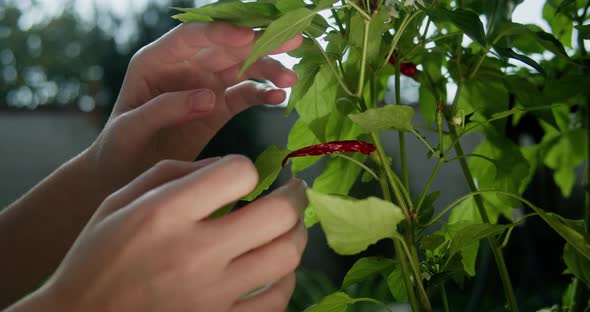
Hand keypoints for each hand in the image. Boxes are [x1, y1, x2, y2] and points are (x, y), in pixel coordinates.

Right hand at [24, 156, 306, 311]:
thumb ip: (174, 173)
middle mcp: (194, 253)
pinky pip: (277, 301)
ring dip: (296, 236)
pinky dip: (285, 280)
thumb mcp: (121, 201)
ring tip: (289, 228)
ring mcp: (211, 295)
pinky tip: (276, 270)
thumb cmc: (98, 257)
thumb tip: (227, 165)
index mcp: (166, 214)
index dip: (247, 168)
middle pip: (278, 214)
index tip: (244, 177)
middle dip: (294, 196)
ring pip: (287, 257)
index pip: (238, 173)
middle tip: (294, 192)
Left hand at [88, 22, 301, 195]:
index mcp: (157, 61)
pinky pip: (245, 94)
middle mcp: (184, 67)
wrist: (124, 176)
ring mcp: (204, 86)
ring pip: (242, 67)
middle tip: (292, 39)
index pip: (193, 36)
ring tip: (291, 79)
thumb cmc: (118, 149)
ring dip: (268, 68)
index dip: (222, 33)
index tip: (250, 36)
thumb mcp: (130, 129)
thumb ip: (164, 109)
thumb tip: (207, 96)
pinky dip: (263, 94)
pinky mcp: (218, 107)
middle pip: (226, 46)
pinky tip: (279, 97)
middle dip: (259, 42)